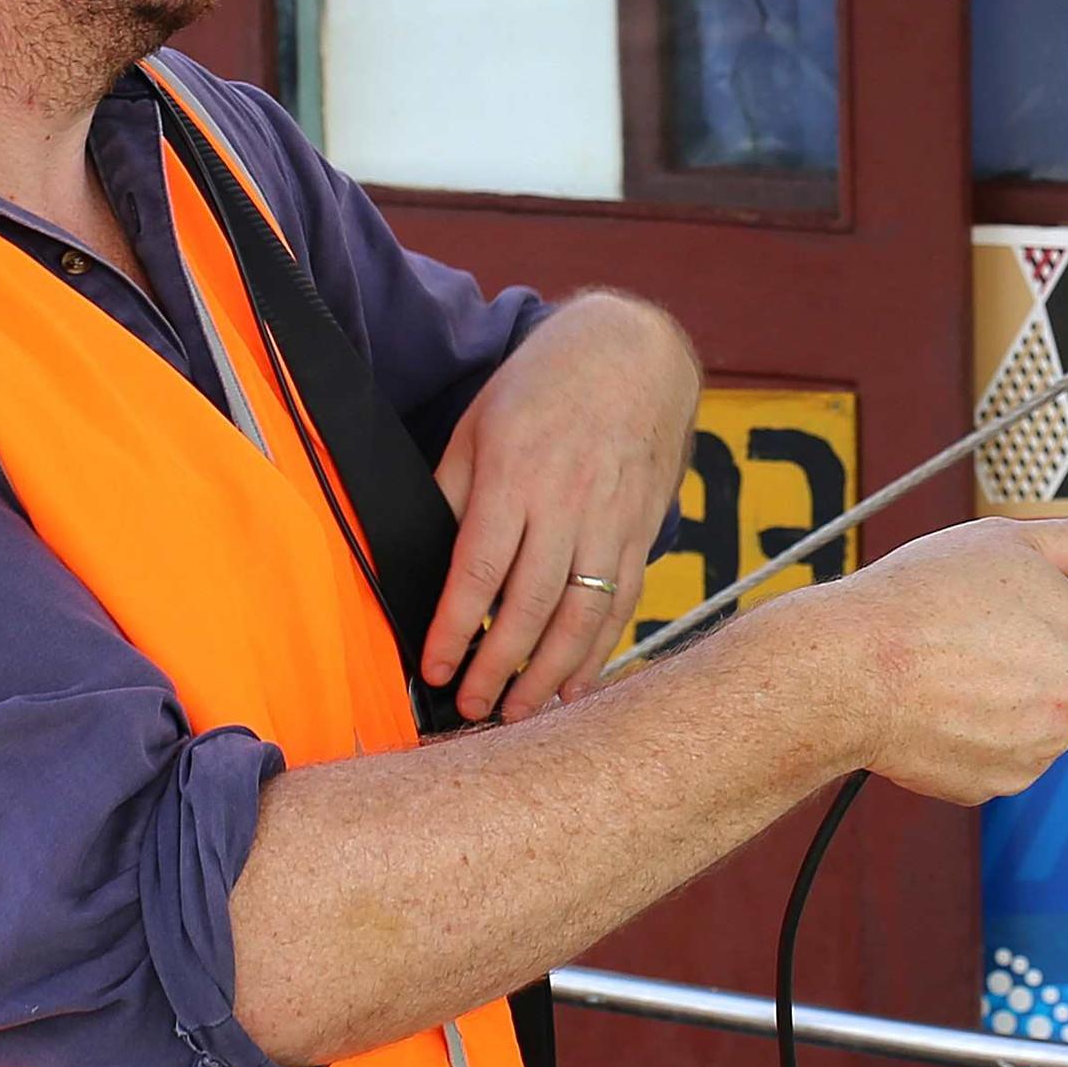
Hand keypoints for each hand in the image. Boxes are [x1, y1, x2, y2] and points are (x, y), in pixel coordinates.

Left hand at [429, 293, 699, 724]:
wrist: (634, 353)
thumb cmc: (543, 386)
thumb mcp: (479, 424)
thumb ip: (453, 492)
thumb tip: (425, 561)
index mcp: (514, 475)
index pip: (478, 569)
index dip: (453, 628)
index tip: (432, 670)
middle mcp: (567, 503)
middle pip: (531, 604)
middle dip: (499, 666)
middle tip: (472, 709)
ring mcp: (611, 520)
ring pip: (582, 614)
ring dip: (549, 672)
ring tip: (519, 712)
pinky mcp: (642, 530)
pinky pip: (622, 602)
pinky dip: (599, 650)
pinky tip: (574, 684)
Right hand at [774, 509, 1067, 803]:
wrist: (847, 669)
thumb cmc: (918, 600)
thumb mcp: (1009, 542)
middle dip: (1066, 670)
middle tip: (1007, 639)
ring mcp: (1037, 752)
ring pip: (1052, 728)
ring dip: (1025, 704)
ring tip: (966, 667)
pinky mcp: (996, 785)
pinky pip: (1010, 760)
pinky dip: (987, 738)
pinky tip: (949, 703)